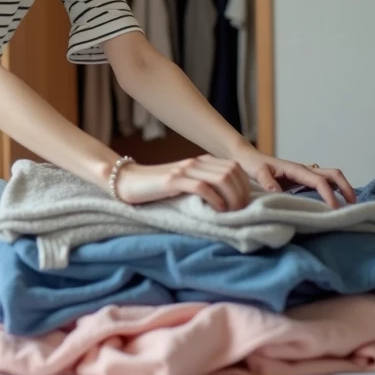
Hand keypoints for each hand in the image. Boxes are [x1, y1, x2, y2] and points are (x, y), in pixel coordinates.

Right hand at [114, 155, 251, 210]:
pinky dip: (215, 200)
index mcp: (202, 161)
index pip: (236, 168)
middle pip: (233, 172)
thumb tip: (232, 201)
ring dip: (232, 198)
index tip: (244, 205)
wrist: (129, 182)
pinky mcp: (173, 181)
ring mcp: (184, 170)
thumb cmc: (159, 188)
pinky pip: (202, 187)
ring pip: (222, 178)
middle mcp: (196, 162)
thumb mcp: (187, 182)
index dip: (245, 187)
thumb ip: (206, 184)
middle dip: (241, 194)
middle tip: (239, 213)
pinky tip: (216, 211)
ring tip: (230, 214)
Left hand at [230, 147, 355, 207]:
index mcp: (296, 169)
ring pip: (330, 178)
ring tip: (349, 207)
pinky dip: (333, 191)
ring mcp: (304, 174)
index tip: (335, 209)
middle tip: (353, 206)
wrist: (247, 158)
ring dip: (342, 189)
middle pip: (333, 174)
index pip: (319, 181)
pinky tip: (334, 204)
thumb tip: (279, 193)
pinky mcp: (301, 180)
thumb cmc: (252, 165)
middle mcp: (304, 170)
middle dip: (346, 188)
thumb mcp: (257, 172)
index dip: (329, 195)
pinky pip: (322, 184)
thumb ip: (267, 182)